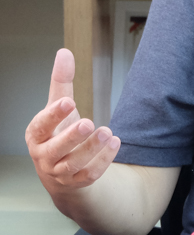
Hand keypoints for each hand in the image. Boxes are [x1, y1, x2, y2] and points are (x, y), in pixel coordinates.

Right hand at [25, 48, 119, 196]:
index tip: (69, 102)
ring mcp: (60, 171)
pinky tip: (115, 143)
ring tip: (108, 132)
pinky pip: (89, 175)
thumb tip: (64, 52)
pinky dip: (103, 161)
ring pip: (73, 165)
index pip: (41, 126)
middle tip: (89, 123)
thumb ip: (62, 82)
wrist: (61, 171)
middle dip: (72, 138)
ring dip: (91, 149)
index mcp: (38, 135)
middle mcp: (45, 156)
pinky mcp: (77, 182)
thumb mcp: (58, 108)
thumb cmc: (58, 133)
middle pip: (55, 150)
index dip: (53, 115)